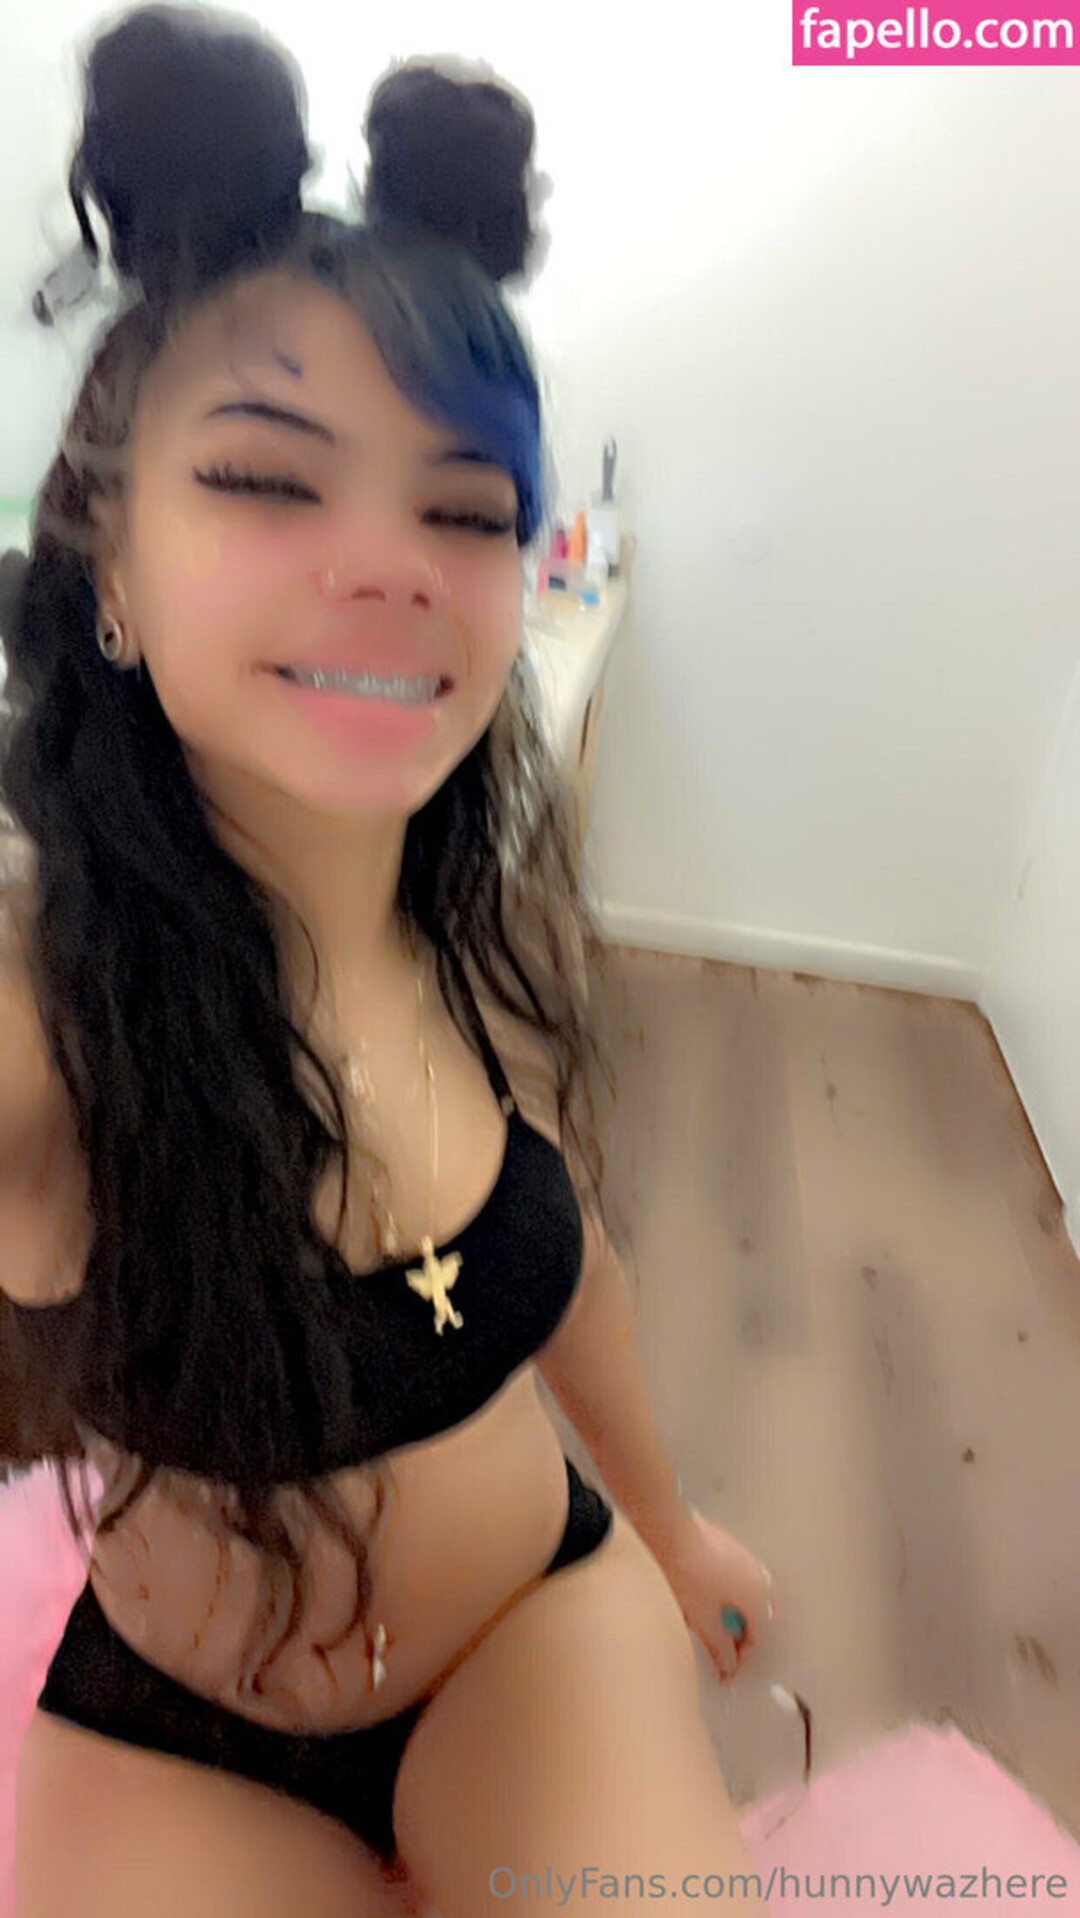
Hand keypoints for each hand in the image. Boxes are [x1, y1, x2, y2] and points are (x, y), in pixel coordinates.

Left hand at [658, 1507, 776, 1683]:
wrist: (669, 1532)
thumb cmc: (688, 1574)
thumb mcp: (703, 1620)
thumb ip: (720, 1647)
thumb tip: (728, 1665)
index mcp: (759, 1596)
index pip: (759, 1637)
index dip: (741, 1658)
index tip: (724, 1669)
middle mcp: (758, 1575)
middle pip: (757, 1615)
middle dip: (740, 1635)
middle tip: (720, 1649)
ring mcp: (744, 1557)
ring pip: (747, 1595)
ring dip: (733, 1614)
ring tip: (707, 1623)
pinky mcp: (728, 1545)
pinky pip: (735, 1578)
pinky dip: (726, 1594)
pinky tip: (702, 1598)